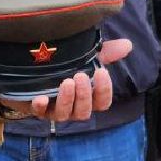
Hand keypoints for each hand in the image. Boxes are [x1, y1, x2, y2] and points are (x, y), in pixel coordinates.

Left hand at [0, 37, 132, 121]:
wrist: (33, 73)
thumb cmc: (64, 68)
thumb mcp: (85, 59)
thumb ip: (105, 53)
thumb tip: (127, 45)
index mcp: (88, 98)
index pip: (102, 103)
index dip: (104, 91)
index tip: (102, 72)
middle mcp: (73, 108)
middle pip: (84, 112)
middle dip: (84, 95)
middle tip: (80, 76)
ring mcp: (55, 110)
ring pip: (65, 115)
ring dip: (67, 100)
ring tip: (66, 82)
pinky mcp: (36, 109)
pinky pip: (39, 114)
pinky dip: (40, 107)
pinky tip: (41, 99)